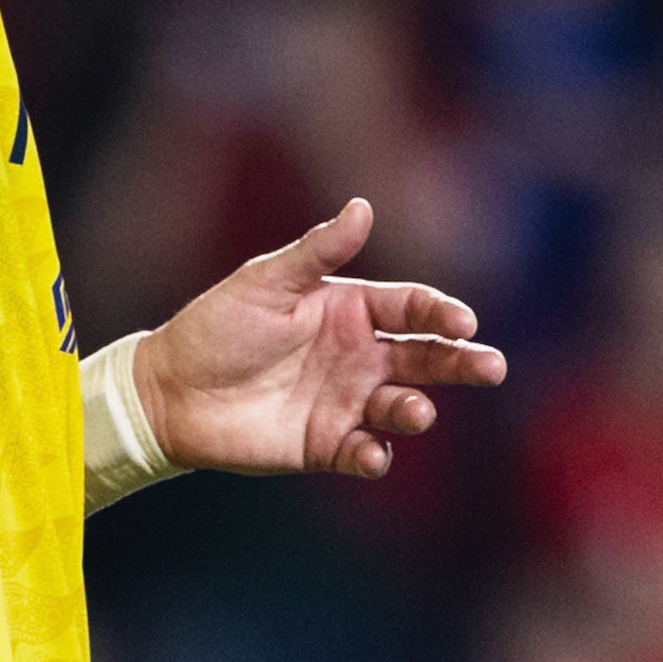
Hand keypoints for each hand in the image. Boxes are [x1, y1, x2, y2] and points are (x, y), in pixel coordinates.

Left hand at [134, 199, 505, 480]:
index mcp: (347, 309)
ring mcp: (345, 402)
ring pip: (402, 407)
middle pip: (426, 358)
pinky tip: (371, 452)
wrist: (170, 389)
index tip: (463, 321)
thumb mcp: (266, 281)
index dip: (440, 312)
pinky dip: (374, 455)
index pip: (409, 307)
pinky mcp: (327, 445)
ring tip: (413, 410)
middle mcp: (357, 355)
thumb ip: (317, 250)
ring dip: (415, 410)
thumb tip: (363, 205)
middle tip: (492, 366)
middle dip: (461, 362)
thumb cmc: (217, 325)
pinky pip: (364, 452)